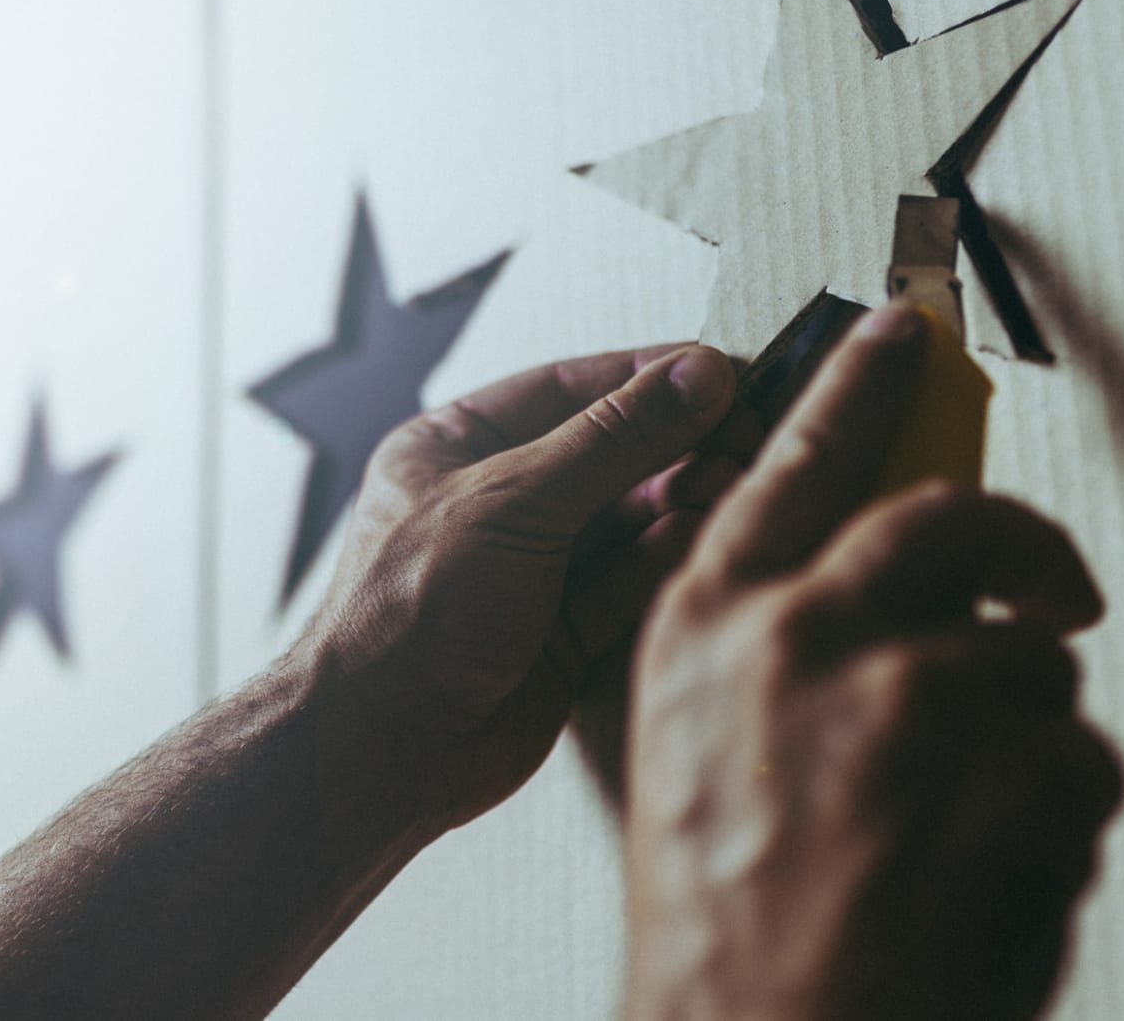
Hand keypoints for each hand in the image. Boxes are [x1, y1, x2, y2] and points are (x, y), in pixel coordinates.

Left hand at [293, 342, 748, 828]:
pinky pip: (631, 580)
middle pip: (612, 454)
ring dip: (683, 502)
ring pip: (631, 519)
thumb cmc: (407, 613)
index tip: (724, 378)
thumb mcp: (512, 501)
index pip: (573, 388)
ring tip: (730, 490)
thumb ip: (613, 439)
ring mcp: (533, 568)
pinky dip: (668, 559)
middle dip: (679, 446)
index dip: (652, 380)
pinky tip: (701, 540)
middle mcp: (497, 500)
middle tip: (743, 443)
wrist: (379, 748)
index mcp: (457, 446)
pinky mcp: (565, 632)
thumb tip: (697, 375)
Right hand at [625, 305, 1123, 1020]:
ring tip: (964, 824)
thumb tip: (862, 587)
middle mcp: (800, 637)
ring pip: (1034, 658)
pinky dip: (1061, 817)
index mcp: (709, 629)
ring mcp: (907, 697)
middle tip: (1046, 583)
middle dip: (1022, 547)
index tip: (901, 333)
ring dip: (1025, 736)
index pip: (793, 463)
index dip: (858, 389)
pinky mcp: (1006, 768)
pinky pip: (1084, 755)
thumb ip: (762, 648)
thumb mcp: (692, 750)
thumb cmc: (718, 923)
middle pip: (953, 521)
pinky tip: (987, 871)